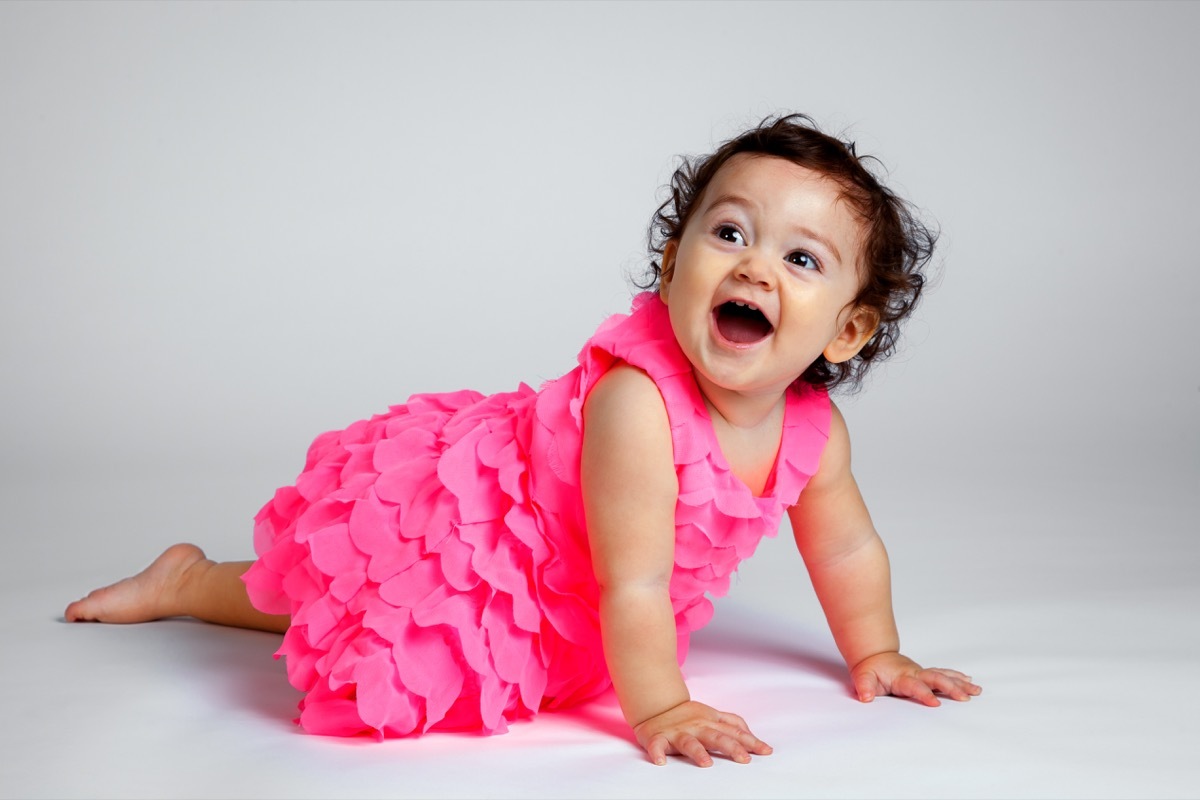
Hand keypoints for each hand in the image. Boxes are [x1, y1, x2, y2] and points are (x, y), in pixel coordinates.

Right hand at [632, 700, 771, 766]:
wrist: (656, 706)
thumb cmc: (687, 715)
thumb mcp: (711, 714)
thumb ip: (731, 723)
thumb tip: (751, 734)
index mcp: (710, 721)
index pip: (734, 731)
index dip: (750, 741)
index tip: (766, 751)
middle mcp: (697, 726)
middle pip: (716, 737)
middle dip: (731, 747)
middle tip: (744, 759)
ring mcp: (678, 732)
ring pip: (689, 742)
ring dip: (697, 752)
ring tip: (706, 763)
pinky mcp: (658, 737)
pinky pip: (656, 745)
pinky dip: (657, 753)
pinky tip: (660, 762)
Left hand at [851, 651, 981, 705]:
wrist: (875, 656)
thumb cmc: (870, 669)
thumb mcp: (862, 677)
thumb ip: (864, 687)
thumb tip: (866, 696)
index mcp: (901, 676)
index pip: (915, 685)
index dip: (924, 693)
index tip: (935, 703)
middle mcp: (915, 673)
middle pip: (936, 678)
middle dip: (951, 687)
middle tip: (965, 697)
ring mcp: (922, 673)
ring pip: (943, 675)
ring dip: (959, 683)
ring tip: (975, 691)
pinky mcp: (925, 674)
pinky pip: (943, 674)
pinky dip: (957, 677)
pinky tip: (969, 682)